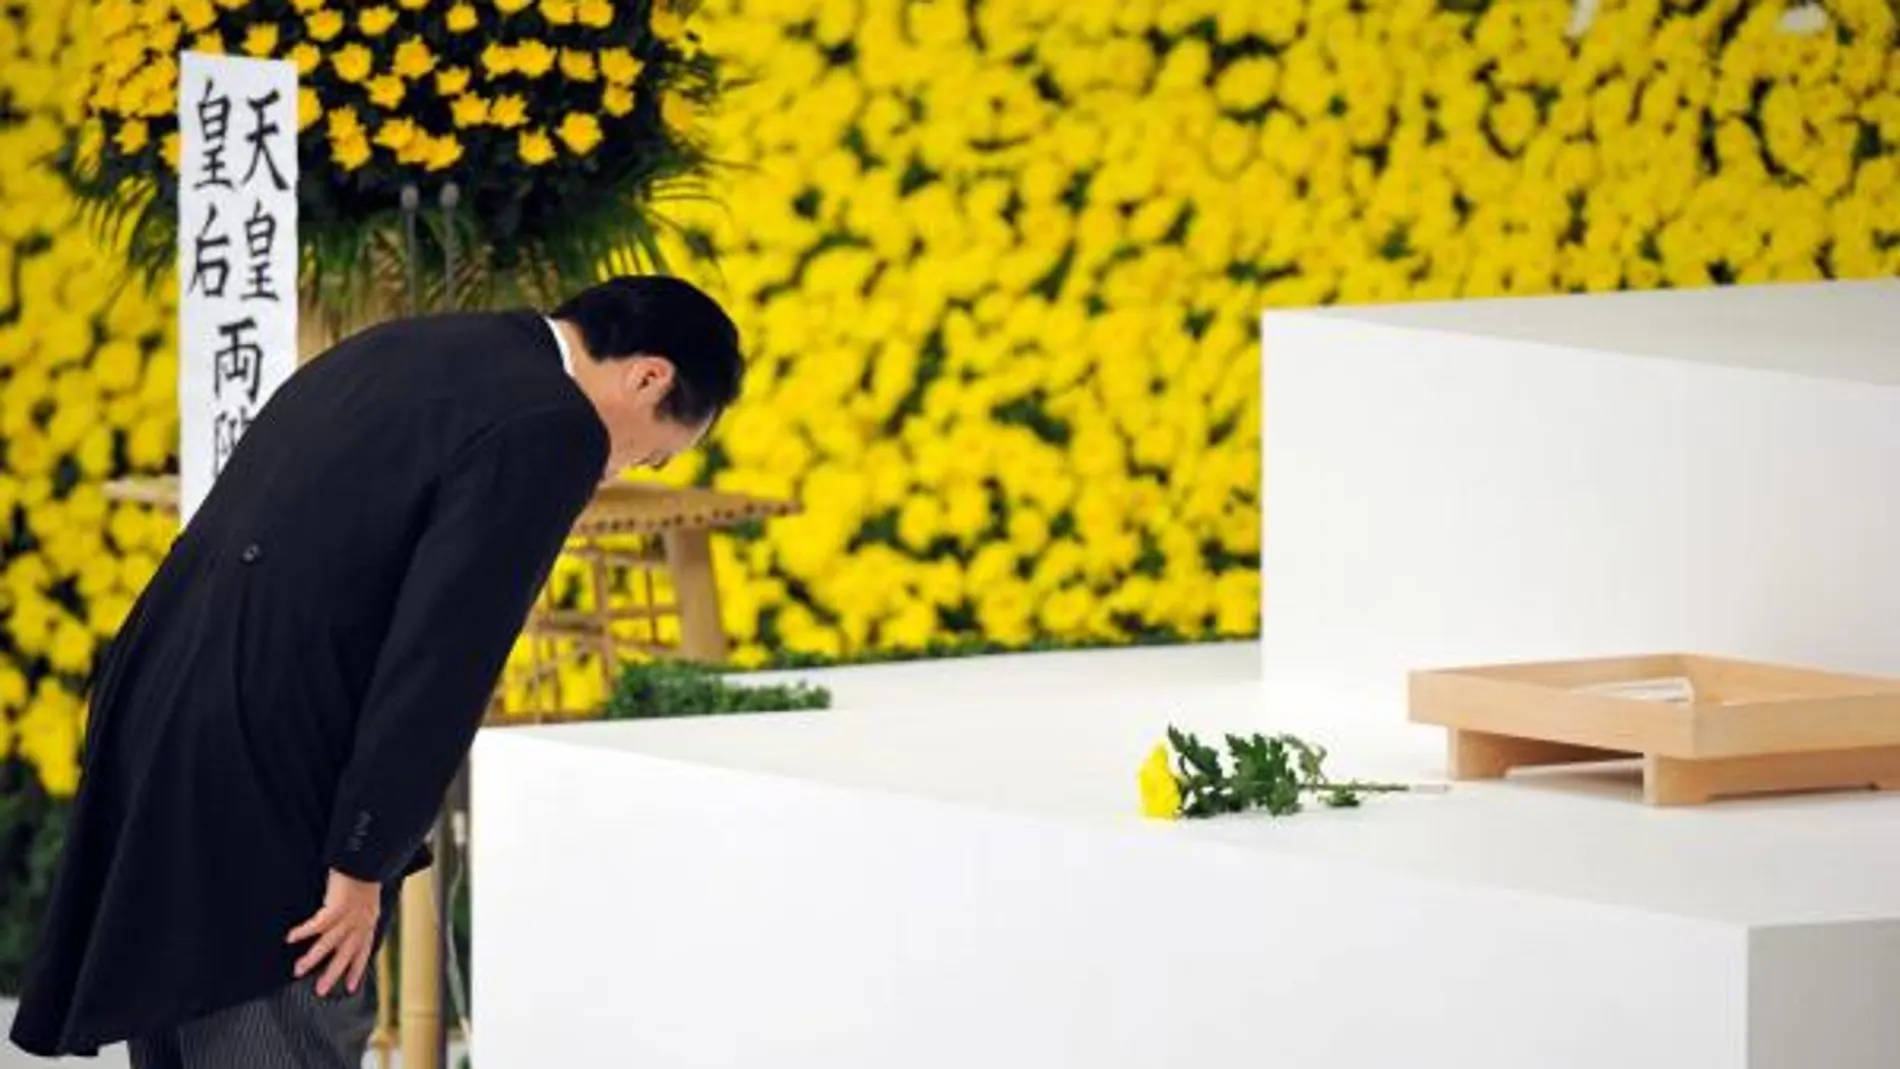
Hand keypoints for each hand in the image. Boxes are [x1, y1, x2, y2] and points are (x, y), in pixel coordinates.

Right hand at [286, 869, 380, 996]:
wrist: (365, 858)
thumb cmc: (363, 876)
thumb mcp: (366, 901)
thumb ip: (358, 917)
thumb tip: (345, 929)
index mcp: (368, 922)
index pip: (363, 952)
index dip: (356, 970)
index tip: (349, 988)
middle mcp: (361, 923)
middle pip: (345, 954)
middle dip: (332, 973)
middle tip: (319, 991)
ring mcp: (350, 915)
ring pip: (329, 943)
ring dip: (313, 958)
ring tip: (298, 970)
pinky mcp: (337, 906)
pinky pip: (318, 924)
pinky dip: (304, 931)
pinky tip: (290, 938)